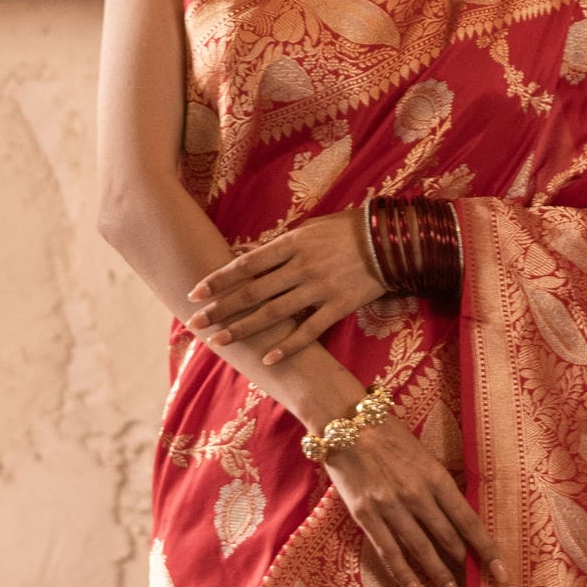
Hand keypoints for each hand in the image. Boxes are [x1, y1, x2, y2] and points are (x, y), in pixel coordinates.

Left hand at [189, 211, 384, 368]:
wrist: (391, 240)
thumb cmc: (347, 229)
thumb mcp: (310, 228)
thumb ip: (281, 247)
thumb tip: (248, 258)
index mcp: (291, 244)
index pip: (246, 265)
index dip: (218, 280)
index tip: (196, 293)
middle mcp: (300, 267)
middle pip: (252, 292)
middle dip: (220, 308)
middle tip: (195, 322)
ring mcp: (319, 288)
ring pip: (273, 313)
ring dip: (243, 329)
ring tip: (219, 341)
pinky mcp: (338, 306)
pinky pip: (309, 331)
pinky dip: (288, 346)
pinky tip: (268, 358)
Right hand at [320, 404, 506, 586]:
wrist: (346, 423)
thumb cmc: (389, 435)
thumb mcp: (424, 455)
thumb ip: (439, 485)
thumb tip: (458, 518)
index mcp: (436, 477)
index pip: (469, 521)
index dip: (487, 550)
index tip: (501, 572)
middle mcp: (416, 495)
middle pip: (448, 538)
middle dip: (464, 566)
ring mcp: (390, 507)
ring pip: (421, 550)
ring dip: (439, 575)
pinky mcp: (366, 516)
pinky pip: (389, 553)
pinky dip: (404, 576)